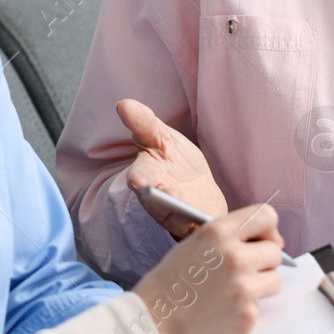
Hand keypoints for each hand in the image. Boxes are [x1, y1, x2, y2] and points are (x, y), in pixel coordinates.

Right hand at [118, 98, 227, 237]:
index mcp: (147, 176)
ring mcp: (177, 216)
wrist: (199, 188)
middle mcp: (158, 199)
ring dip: (182, 215)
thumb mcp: (162, 137)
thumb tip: (123, 104)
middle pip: (156, 204)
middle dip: (161, 201)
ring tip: (189, 209)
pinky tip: (210, 220)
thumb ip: (144, 123)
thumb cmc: (175, 161)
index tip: (140, 182)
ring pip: (177, 220)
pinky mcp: (197, 227)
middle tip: (170, 195)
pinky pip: (198, 229)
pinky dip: (202, 226)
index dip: (140, 181)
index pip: (139, 179)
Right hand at [132, 203, 285, 333]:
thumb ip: (227, 238)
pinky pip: (260, 307)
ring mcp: (243, 287)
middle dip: (263, 262)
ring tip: (233, 293)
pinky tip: (222, 313)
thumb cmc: (167, 286)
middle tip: (244, 273)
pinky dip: (246, 310)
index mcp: (218, 231)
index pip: (266, 216)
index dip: (267, 229)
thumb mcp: (192, 245)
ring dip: (260, 286)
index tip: (262, 240)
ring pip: (275, 280)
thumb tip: (265, 243)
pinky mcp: (247, 316)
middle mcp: (235, 256)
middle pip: (274, 252)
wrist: (152, 325)